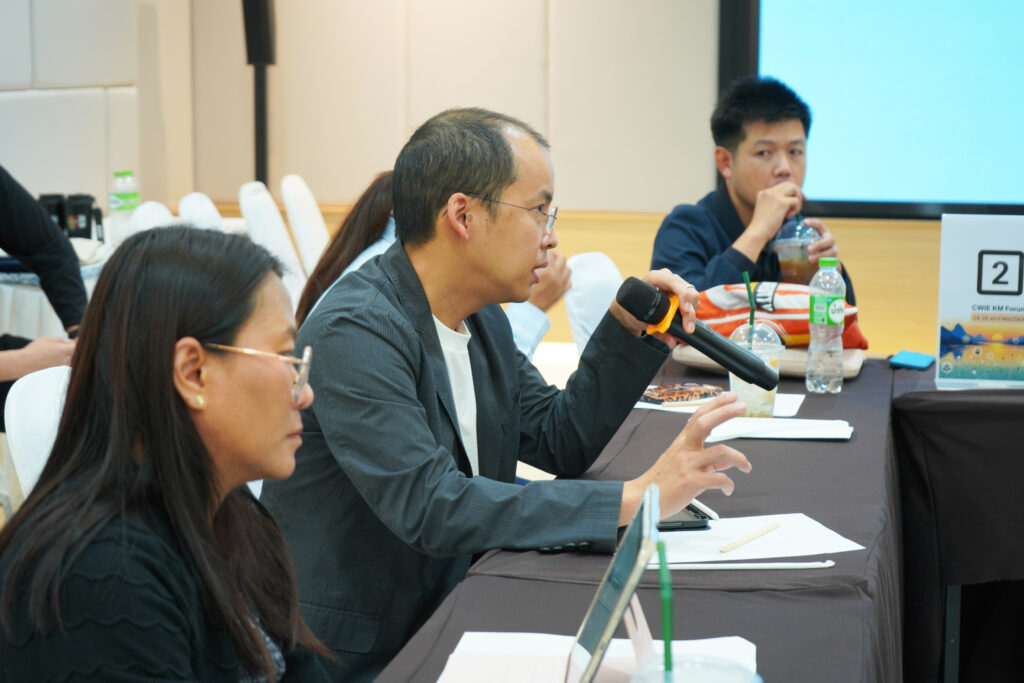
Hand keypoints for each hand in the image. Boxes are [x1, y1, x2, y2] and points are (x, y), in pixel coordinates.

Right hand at [0, 336, 75, 381]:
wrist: (23, 364)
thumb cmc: (34, 351)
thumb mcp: (47, 339)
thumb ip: (61, 340)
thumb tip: (69, 342)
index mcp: (64, 350)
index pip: (78, 347)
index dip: (77, 343)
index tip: (76, 341)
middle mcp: (65, 360)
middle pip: (76, 355)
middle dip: (71, 351)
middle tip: (62, 349)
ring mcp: (62, 368)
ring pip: (71, 362)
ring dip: (67, 358)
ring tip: (54, 355)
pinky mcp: (58, 374)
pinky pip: (64, 367)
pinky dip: (62, 364)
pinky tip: (52, 361)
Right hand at [527, 250, 570, 311]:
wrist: (529, 311)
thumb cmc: (524, 292)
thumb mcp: (526, 276)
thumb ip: (534, 265)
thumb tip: (538, 254)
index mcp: (547, 272)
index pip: (551, 254)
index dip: (546, 251)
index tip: (542, 250)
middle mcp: (556, 277)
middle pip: (562, 258)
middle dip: (556, 255)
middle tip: (550, 255)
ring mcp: (561, 285)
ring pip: (568, 269)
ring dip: (562, 265)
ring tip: (555, 266)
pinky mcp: (562, 292)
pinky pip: (569, 281)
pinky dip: (565, 277)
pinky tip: (558, 277)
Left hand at [608, 268, 699, 345]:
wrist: (628, 305)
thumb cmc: (632, 308)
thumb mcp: (641, 320)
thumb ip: (657, 331)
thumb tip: (672, 343)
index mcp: (654, 278)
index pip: (673, 282)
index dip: (683, 298)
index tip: (685, 314)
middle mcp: (667, 277)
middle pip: (688, 290)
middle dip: (690, 310)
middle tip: (688, 328)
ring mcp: (675, 283)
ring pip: (693, 296)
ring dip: (692, 312)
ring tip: (686, 325)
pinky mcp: (679, 291)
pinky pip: (692, 300)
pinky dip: (692, 311)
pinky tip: (686, 320)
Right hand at [619, 392, 750, 523]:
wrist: (642, 499)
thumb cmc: (661, 483)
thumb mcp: (681, 467)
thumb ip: (706, 463)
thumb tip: (726, 462)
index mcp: (681, 444)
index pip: (698, 417)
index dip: (715, 404)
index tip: (730, 396)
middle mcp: (684, 450)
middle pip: (704, 423)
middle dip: (725, 412)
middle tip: (741, 406)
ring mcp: (687, 465)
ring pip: (720, 451)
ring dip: (739, 458)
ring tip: (746, 466)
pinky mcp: (691, 482)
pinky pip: (718, 478)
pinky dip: (728, 484)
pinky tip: (728, 489)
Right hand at [734, 181, 804, 261]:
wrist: (757, 233)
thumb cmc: (762, 226)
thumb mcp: (767, 210)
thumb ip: (775, 203)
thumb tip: (791, 201)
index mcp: (763, 193)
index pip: (782, 186)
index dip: (791, 192)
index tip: (796, 201)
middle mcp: (768, 192)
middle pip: (789, 184)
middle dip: (798, 193)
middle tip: (801, 202)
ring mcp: (774, 196)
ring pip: (794, 189)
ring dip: (798, 199)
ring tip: (793, 211)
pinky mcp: (781, 202)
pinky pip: (796, 200)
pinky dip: (796, 208)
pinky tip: (789, 216)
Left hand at [802, 218, 840, 269]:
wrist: (828, 264)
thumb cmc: (815, 251)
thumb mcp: (809, 245)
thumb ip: (798, 244)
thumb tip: (780, 248)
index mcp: (823, 234)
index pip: (820, 225)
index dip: (813, 223)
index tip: (804, 222)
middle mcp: (830, 241)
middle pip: (829, 240)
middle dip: (819, 245)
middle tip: (809, 249)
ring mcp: (834, 251)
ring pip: (831, 253)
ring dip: (820, 256)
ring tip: (810, 259)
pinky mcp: (835, 262)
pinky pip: (832, 263)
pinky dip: (825, 264)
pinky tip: (818, 267)